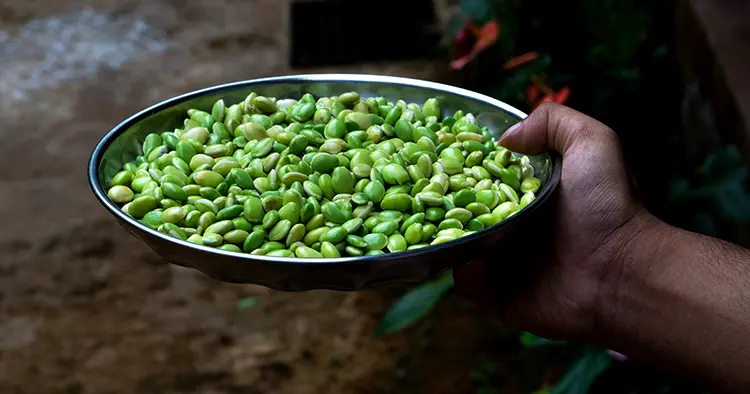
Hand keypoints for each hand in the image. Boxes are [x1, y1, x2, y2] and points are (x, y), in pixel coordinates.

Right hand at [454, 103, 652, 340]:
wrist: (621, 272)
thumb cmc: (610, 207)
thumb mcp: (592, 142)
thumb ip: (553, 121)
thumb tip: (504, 139)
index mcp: (529, 192)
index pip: (484, 174)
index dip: (463, 163)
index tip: (440, 152)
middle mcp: (513, 225)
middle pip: (464, 209)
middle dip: (443, 199)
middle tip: (427, 189)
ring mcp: (504, 262)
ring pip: (459, 246)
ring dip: (445, 237)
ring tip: (436, 225)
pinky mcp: (500, 295)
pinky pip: (466, 282)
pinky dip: (461, 273)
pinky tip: (466, 259)